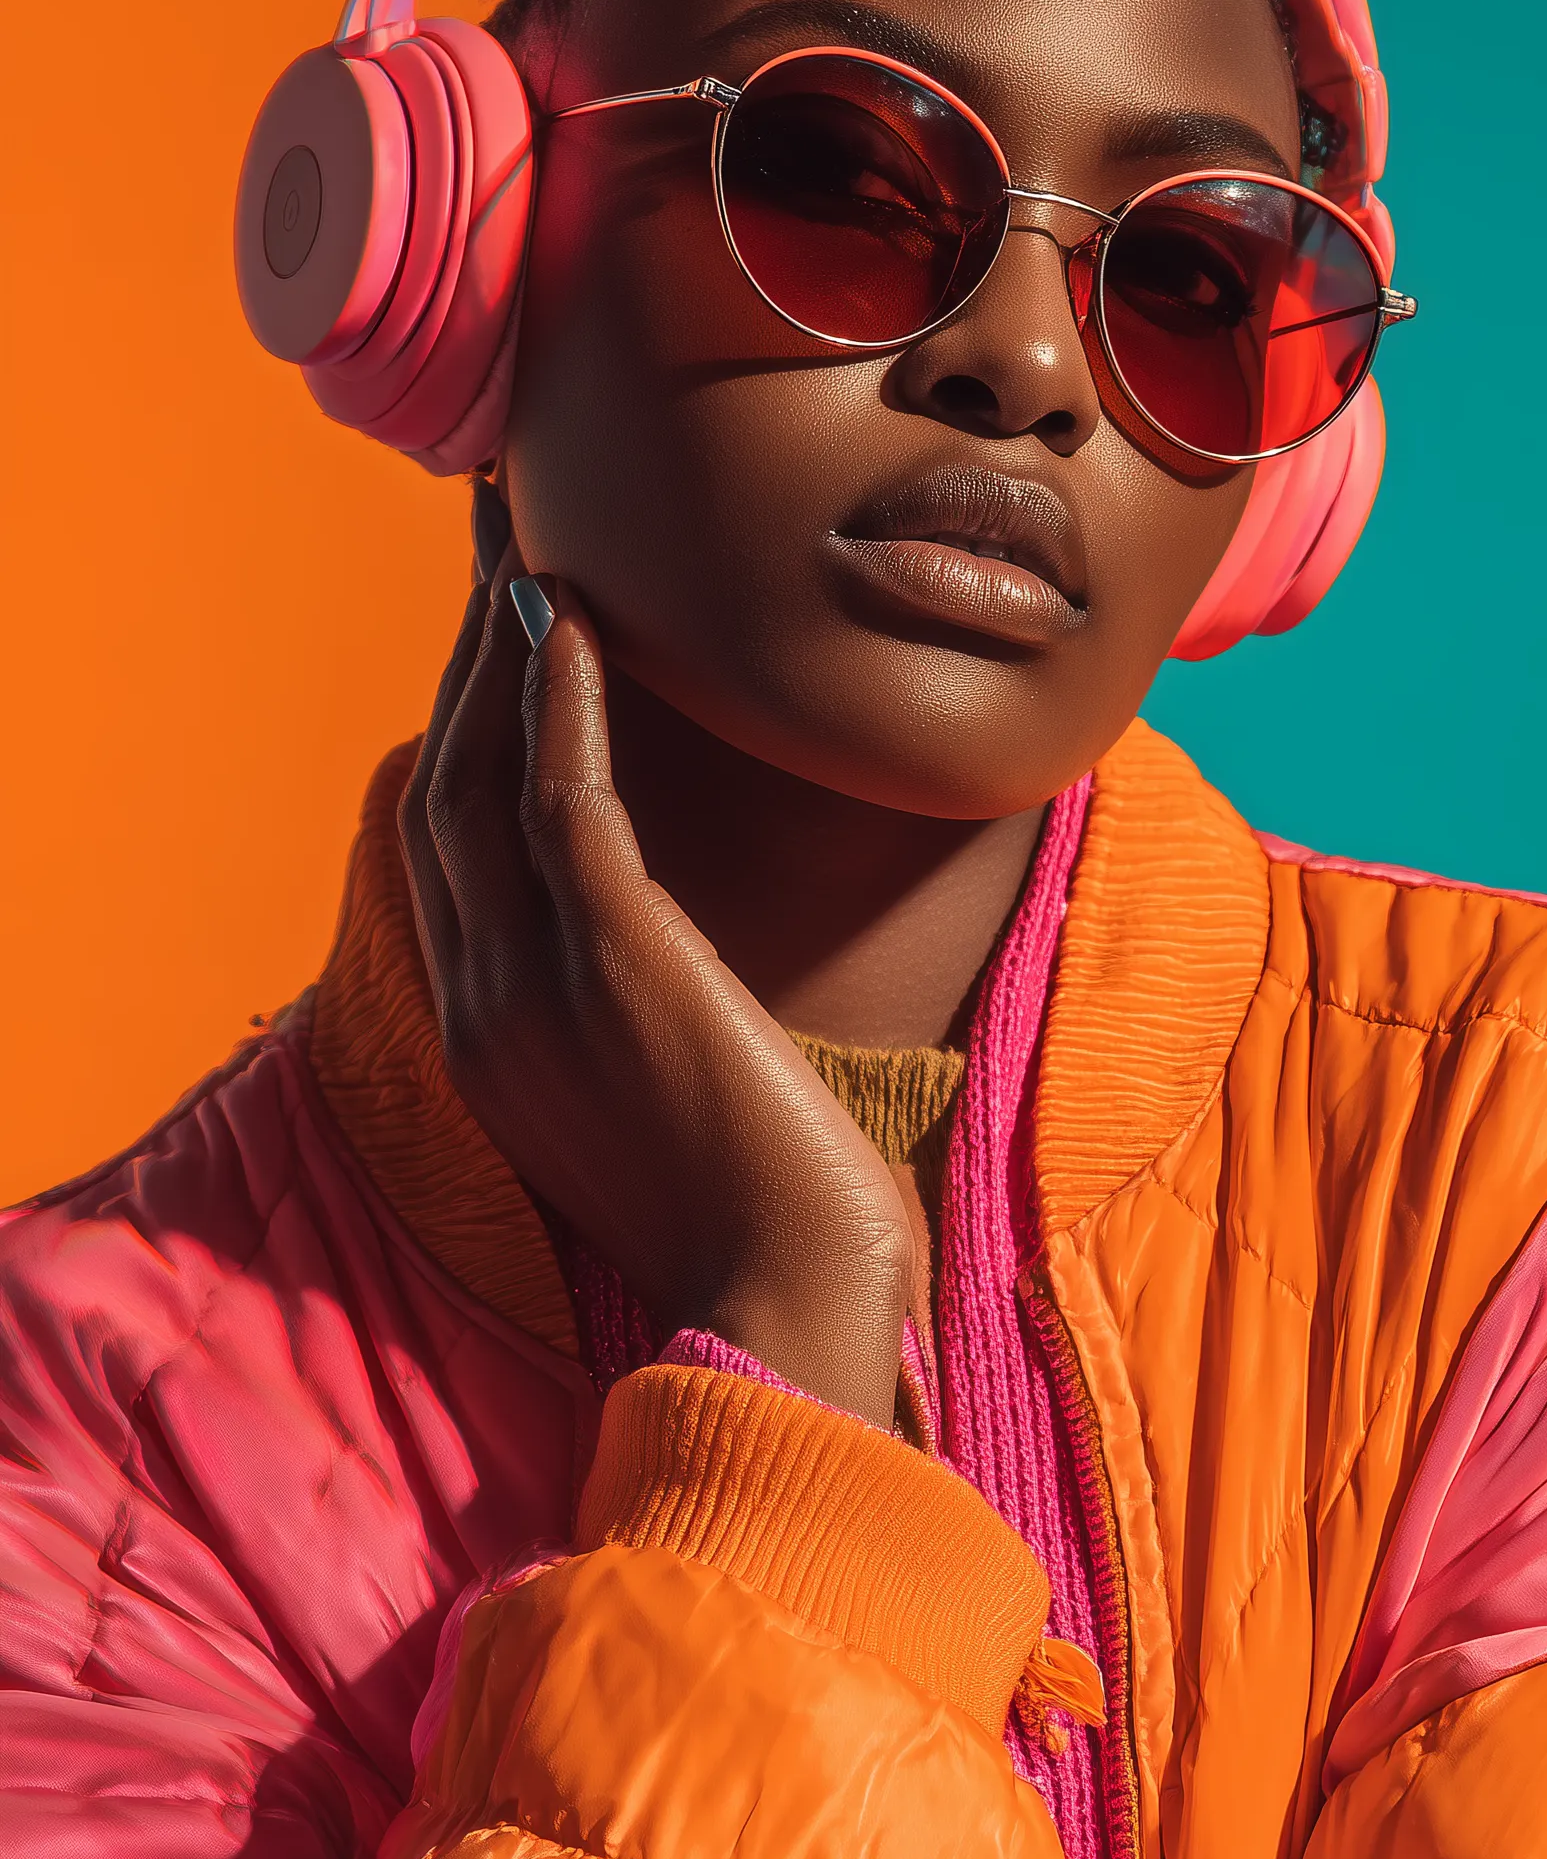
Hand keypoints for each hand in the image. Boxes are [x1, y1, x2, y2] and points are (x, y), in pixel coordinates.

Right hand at [398, 558, 914, 1428]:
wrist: (791, 1314)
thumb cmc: (760, 1220)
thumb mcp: (659, 1104)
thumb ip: (629, 1015)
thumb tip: (665, 943)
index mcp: (489, 1045)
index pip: (447, 852)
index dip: (461, 726)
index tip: (493, 632)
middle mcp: (483, 1009)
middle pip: (444, 791)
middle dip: (465, 659)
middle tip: (494, 544)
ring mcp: (536, 990)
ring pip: (484, 779)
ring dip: (500, 651)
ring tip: (526, 546)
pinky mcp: (614, 970)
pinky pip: (563, 804)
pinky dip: (559, 703)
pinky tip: (573, 619)